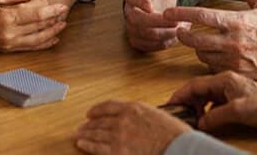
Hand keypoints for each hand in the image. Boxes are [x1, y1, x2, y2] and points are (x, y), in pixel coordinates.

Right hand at [0, 0, 67, 51]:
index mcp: (6, 18)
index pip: (36, 14)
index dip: (52, 10)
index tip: (62, 6)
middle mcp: (9, 33)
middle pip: (39, 27)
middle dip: (54, 20)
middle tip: (65, 12)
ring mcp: (8, 44)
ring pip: (37, 40)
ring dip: (52, 33)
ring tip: (62, 25)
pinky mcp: (6, 50)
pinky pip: (29, 48)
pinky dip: (42, 44)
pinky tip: (51, 40)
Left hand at [75, 100, 191, 154]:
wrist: (178, 148)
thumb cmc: (173, 135)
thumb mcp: (156, 115)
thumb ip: (140, 115)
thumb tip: (132, 119)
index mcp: (133, 108)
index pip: (108, 106)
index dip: (97, 110)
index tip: (90, 113)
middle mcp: (123, 119)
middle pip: (100, 120)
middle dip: (89, 124)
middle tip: (81, 126)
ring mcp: (119, 136)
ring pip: (96, 133)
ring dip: (85, 134)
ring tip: (78, 135)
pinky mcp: (118, 152)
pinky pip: (97, 147)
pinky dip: (87, 145)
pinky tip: (81, 144)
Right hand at [123, 0, 179, 51]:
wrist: (161, 4)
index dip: (139, 1)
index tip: (151, 5)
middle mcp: (129, 11)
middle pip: (137, 20)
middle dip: (159, 23)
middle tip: (178, 22)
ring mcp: (132, 27)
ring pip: (144, 35)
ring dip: (164, 34)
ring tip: (181, 27)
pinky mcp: (138, 40)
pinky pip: (148, 46)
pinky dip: (162, 44)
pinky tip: (174, 36)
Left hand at [163, 0, 256, 79]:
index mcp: (238, 21)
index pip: (201, 16)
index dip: (181, 13)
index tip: (167, 13)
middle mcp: (234, 42)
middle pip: (195, 40)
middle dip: (183, 34)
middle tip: (179, 29)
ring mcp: (236, 60)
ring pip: (203, 55)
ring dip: (197, 48)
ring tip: (200, 41)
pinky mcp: (239, 72)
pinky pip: (215, 68)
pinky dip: (210, 61)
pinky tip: (214, 53)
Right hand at [167, 71, 256, 132]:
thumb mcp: (238, 111)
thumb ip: (216, 116)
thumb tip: (199, 122)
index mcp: (224, 79)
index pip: (194, 85)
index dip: (180, 95)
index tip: (170, 105)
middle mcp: (225, 82)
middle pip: (198, 90)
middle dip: (187, 101)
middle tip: (179, 114)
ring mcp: (231, 91)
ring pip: (206, 97)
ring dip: (197, 107)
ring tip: (192, 118)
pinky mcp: (236, 99)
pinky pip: (215, 103)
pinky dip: (207, 111)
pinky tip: (207, 119)